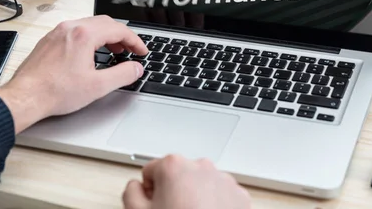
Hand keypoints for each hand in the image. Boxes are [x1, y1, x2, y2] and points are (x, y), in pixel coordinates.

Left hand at [0, 15, 147, 133]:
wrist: (25, 97)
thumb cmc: (55, 91)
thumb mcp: (97, 86)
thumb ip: (122, 75)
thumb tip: (135, 68)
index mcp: (83, 35)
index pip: (118, 30)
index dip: (135, 41)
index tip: (141, 51)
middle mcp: (70, 28)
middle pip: (105, 23)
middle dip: (122, 35)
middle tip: (131, 50)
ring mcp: (58, 32)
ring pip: (89, 25)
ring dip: (106, 35)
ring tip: (114, 50)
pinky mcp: (49, 40)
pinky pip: (75, 30)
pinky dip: (90, 37)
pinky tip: (91, 52)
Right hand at [122, 155, 250, 208]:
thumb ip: (131, 192)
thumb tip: (136, 187)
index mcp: (174, 166)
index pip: (152, 170)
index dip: (150, 191)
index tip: (156, 205)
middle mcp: (201, 167)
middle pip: (179, 175)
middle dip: (175, 192)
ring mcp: (223, 180)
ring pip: (201, 185)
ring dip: (195, 198)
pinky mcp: (239, 196)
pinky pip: (221, 195)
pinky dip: (215, 206)